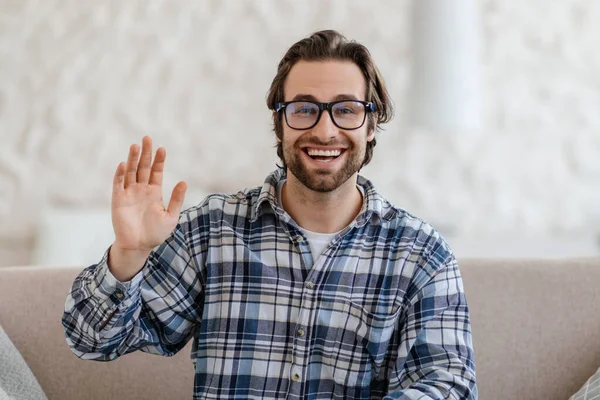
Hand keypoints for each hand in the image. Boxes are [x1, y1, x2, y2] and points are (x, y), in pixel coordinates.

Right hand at [108, 136, 186, 279]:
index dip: (159, 160)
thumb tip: (183, 182)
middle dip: (145, 153)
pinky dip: (120, 174)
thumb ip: (176, 199)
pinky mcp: (118, 200)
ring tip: (136, 146)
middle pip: (143, 167)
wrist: (139, 246)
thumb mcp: (171, 216)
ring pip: (131, 172)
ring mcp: (129, 193)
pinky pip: (119, 184)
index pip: (156, 172)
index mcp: (154, 192)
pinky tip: (124, 164)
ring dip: (133, 159)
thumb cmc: (156, 233)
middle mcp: (141, 190)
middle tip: (147, 138)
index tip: (162, 149)